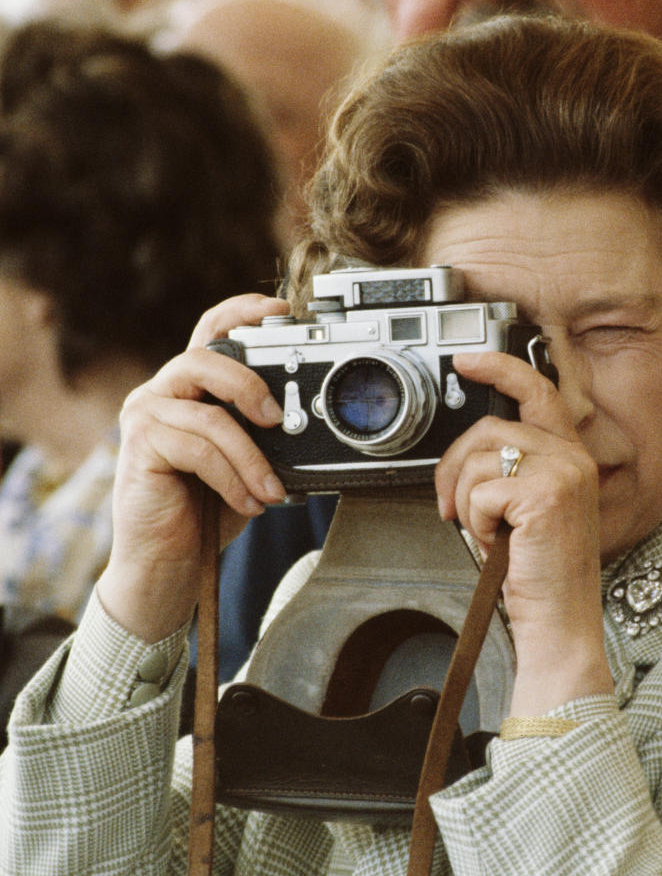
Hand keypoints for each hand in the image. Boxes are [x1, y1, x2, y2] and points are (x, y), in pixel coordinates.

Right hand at [97, 294, 288, 641]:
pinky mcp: (139, 448)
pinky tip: (250, 501)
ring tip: (272, 488)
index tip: (282, 309)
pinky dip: (233, 477)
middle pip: (205, 357)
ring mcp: (145, 418)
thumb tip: (308, 423)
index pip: (209, 331)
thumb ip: (262, 435)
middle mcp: (161, 395)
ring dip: (251, 456)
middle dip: (250, 383)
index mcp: (189, 391)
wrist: (167, 566)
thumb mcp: (245, 464)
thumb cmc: (205, 513)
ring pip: (210, 415)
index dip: (242, 311)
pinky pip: (198, 449)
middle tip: (279, 419)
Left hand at [435, 351, 613, 713]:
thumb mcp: (524, 509)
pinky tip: (497, 542)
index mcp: (570, 456)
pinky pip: (480, 491)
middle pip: (489, 428)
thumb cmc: (539, 573)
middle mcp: (572, 458)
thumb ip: (510, 470)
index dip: (500, 367)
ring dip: (467, 501)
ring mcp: (562, 474)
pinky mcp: (545, 495)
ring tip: (488, 532)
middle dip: (455, 466)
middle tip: (452, 504)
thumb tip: (468, 452)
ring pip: (480, 459)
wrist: (559, 622)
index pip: (538, 391)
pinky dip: (475, 522)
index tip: (467, 360)